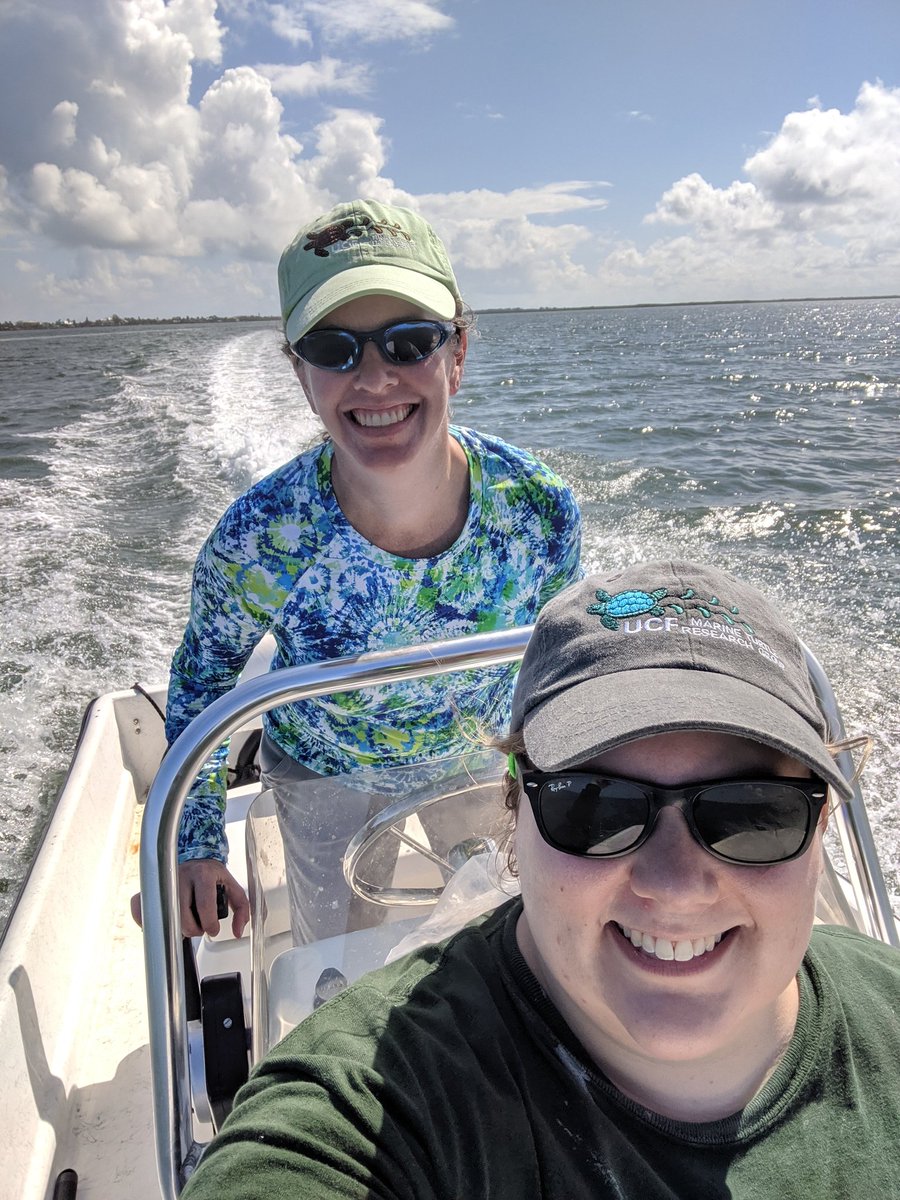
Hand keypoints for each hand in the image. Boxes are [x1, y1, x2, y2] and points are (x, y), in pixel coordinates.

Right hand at [130, 859, 249, 938]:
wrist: (196, 861)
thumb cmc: (213, 878)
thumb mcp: (233, 888)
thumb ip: (242, 909)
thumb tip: (238, 932)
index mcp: (203, 873)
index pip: (204, 905)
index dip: (210, 924)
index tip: (213, 929)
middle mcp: (180, 876)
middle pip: (182, 915)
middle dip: (193, 929)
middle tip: (199, 927)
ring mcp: (162, 882)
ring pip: (164, 917)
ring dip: (175, 928)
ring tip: (184, 923)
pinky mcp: (148, 888)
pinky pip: (139, 909)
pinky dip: (146, 921)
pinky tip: (162, 921)